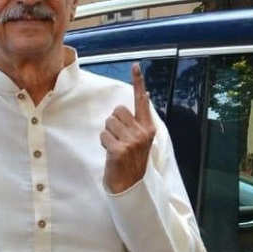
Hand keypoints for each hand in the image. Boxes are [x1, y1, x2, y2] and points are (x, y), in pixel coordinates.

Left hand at [100, 63, 156, 193]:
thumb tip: (146, 95)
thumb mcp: (140, 139)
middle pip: (117, 111)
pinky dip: (103, 143)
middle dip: (113, 123)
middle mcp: (143, 133)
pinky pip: (103, 136)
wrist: (129, 185)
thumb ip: (140, 120)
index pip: (142, 101)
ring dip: (107, 134)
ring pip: (108, 123)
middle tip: (118, 139)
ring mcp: (133, 141)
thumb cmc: (131, 160)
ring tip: (115, 147)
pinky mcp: (120, 149)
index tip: (135, 66)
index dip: (138, 82)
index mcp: (149, 128)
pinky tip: (111, 154)